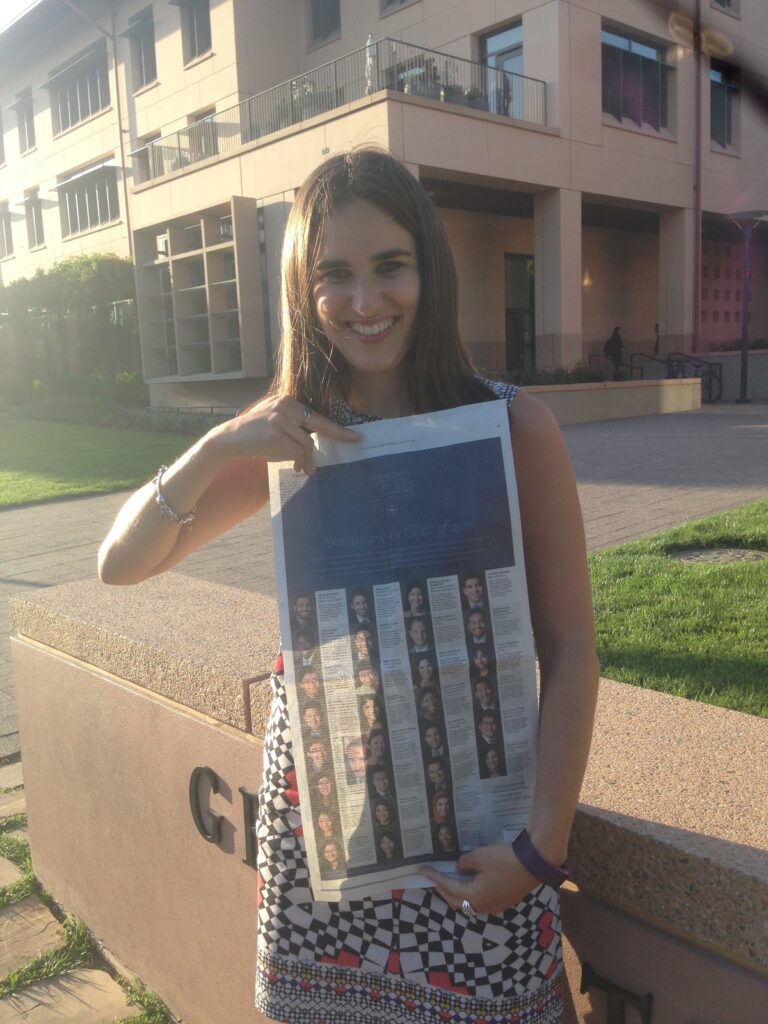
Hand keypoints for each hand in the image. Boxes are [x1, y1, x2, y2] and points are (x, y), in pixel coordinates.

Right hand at [212, 395, 360, 474]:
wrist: (228, 439)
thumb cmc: (255, 436)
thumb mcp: (276, 424)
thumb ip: (295, 428)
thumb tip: (314, 446)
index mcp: (287, 401)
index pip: (317, 415)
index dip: (336, 427)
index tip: (354, 434)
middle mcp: (286, 405)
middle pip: (319, 425)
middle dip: (339, 435)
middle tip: (356, 441)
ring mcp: (280, 418)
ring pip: (307, 443)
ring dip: (309, 459)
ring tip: (306, 469)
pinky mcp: (276, 433)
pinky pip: (298, 451)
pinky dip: (300, 462)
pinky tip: (298, 468)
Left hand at [421, 843, 537, 916]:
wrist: (534, 863)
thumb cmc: (505, 859)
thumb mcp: (480, 856)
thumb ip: (465, 863)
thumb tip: (459, 868)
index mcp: (475, 896)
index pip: (448, 888)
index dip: (435, 878)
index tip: (422, 871)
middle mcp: (484, 906)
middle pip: (456, 902)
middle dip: (442, 891)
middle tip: (432, 880)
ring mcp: (495, 906)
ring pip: (469, 904)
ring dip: (456, 895)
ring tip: (447, 883)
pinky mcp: (504, 901)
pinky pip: (481, 902)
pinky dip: (470, 895)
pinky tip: (468, 885)